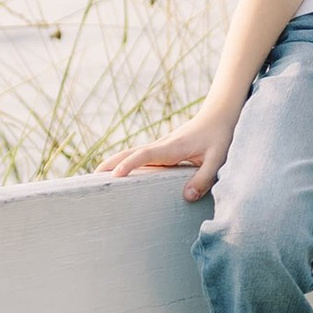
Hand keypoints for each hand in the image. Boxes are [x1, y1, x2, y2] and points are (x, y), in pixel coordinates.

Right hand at [100, 104, 241, 201]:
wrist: (220, 115)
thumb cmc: (220, 135)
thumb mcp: (218, 158)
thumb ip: (204, 178)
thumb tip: (186, 197)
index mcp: (173, 147)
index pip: (145, 155)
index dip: (129, 165)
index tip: (114, 176)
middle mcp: (163, 145)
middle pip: (131, 152)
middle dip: (112, 163)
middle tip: (92, 178)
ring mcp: (162, 146)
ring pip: (134, 154)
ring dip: (116, 162)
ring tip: (98, 179)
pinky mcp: (165, 149)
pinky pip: (142, 157)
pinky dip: (128, 162)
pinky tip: (122, 174)